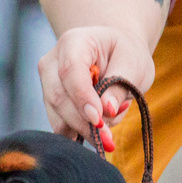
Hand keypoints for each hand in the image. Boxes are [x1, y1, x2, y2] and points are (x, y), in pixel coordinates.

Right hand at [37, 26, 155, 155]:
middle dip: (83, 123)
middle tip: (109, 140)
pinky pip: (61, 126)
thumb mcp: (133, 65)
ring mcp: (47, 83)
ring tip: (112, 121)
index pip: (70, 71)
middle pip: (59, 98)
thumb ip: (119, 86)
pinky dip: (81, 132)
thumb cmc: (126, 54)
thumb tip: (107, 110)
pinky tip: (100, 125)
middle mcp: (53, 61)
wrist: (115, 53)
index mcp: (74, 42)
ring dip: (84, 129)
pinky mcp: (50, 103)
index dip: (82, 98)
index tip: (99, 120)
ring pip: (57, 117)